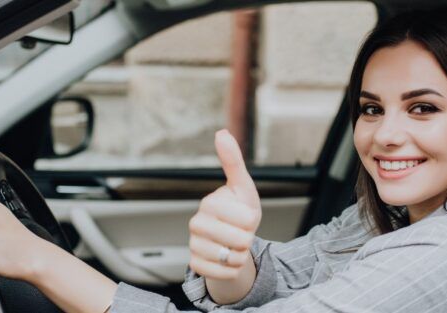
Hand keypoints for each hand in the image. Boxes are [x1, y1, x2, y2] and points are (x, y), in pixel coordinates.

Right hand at [188, 129, 261, 279]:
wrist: (232, 241)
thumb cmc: (239, 210)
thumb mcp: (242, 187)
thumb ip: (233, 161)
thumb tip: (221, 132)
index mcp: (208, 203)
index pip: (245, 218)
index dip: (252, 220)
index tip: (245, 216)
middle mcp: (196, 223)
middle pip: (240, 240)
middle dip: (249, 240)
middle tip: (241, 233)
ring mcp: (193, 245)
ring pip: (232, 259)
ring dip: (241, 256)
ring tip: (234, 246)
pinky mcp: (195, 265)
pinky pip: (223, 274)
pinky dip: (232, 271)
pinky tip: (227, 260)